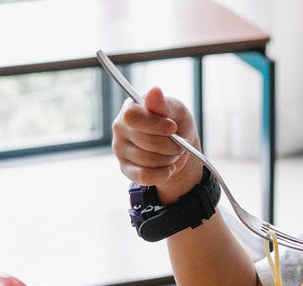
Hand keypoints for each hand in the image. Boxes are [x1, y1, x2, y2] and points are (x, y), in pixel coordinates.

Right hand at [111, 86, 203, 201]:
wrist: (178, 147)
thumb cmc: (175, 123)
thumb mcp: (176, 110)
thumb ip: (164, 104)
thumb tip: (154, 91)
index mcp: (129, 108)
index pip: (132, 116)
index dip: (155, 124)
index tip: (173, 128)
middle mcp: (120, 128)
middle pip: (145, 142)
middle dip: (171, 145)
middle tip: (181, 144)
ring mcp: (120, 150)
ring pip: (147, 161)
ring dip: (169, 159)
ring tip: (175, 153)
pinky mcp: (125, 169)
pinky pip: (144, 176)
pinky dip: (163, 174)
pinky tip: (169, 167)